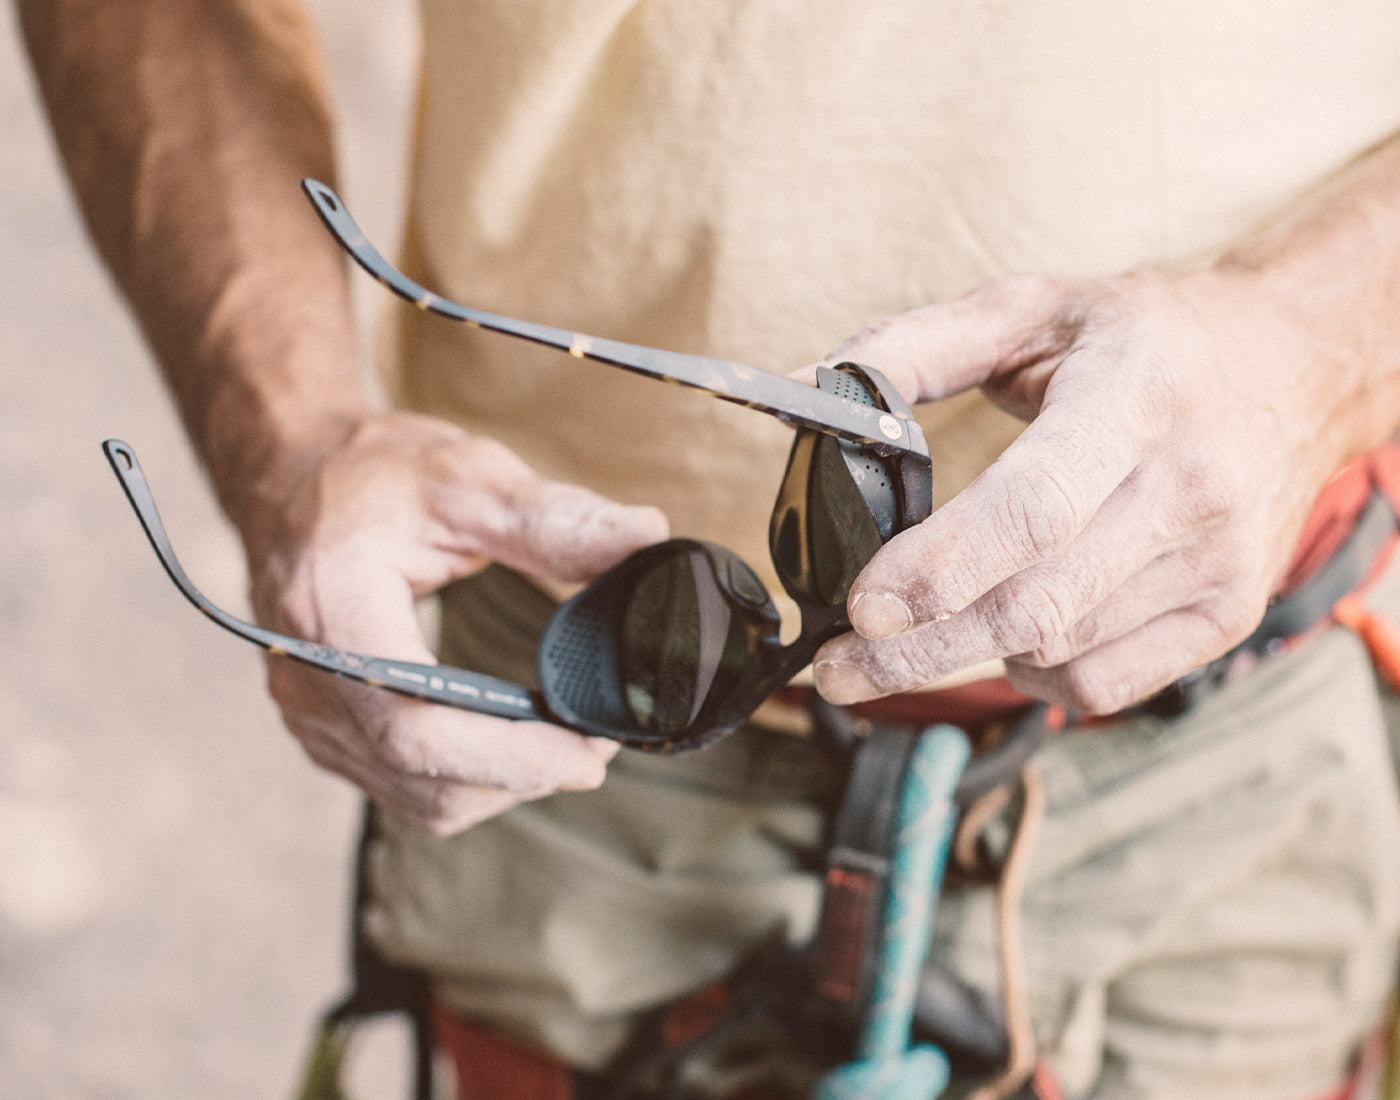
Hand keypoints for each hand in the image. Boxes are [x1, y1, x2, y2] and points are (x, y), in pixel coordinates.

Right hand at [241, 411, 668, 833]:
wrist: (290, 476)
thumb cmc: (373, 473)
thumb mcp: (464, 475)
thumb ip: (550, 516)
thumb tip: (644, 535)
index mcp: (333, 610)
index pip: (420, 726)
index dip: (512, 755)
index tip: (592, 748)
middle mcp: (307, 677)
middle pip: (426, 776)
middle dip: (525, 772)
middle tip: (602, 738)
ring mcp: (309, 711)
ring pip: (420, 798)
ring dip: (503, 784)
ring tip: (566, 739)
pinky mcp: (325, 727)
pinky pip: (404, 787)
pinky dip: (470, 779)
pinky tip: (514, 746)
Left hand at [812, 269, 1367, 713]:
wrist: (1299, 365)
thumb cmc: (1147, 338)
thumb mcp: (1031, 308)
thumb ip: (909, 348)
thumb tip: (800, 393)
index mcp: (1136, 398)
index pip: (1032, 510)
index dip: (940, 568)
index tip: (861, 607)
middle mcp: (1189, 489)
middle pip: (1034, 605)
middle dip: (917, 651)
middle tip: (835, 669)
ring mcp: (1218, 563)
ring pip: (1058, 650)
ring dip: (965, 656)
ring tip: (905, 640)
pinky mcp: (1229, 615)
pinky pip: (1104, 686)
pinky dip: (1035, 677)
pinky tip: (1004, 640)